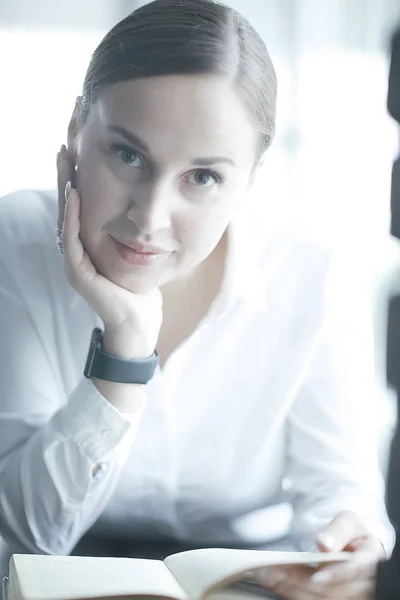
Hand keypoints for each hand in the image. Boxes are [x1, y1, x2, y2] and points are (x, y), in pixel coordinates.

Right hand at [56, 145, 162, 357]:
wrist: (140, 319)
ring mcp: (75, 261)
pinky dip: (73, 216)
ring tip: (65, 162)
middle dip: (66, 176)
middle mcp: (78, 250)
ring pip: (65, 218)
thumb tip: (148, 206)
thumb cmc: (142, 286)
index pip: (80, 206)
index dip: (77, 179)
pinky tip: (75, 194)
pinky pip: (72, 240)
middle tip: (65, 147)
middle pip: (68, 207)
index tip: (80, 151)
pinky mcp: (78, 273)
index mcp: (89, 244)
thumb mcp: (139, 250)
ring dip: (64, 189)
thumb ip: (134, 230)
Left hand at [257, 511, 384, 599]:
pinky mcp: (330, 598)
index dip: (337, 574)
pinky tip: (273, 580)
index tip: (317, 575)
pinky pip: (309, 599)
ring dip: (290, 587)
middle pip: (333, 590)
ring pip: (319, 598)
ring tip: (267, 573)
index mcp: (371, 561)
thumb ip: (338, 531)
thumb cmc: (351, 534)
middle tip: (274, 569)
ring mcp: (347, 595)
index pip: (357, 571)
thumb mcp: (347, 522)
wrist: (352, 547)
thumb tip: (325, 544)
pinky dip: (288, 590)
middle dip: (301, 580)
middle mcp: (362, 584)